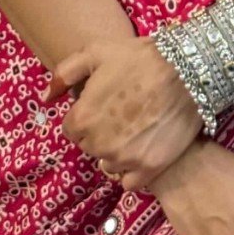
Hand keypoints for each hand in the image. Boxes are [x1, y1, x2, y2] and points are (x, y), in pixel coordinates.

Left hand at [40, 35, 204, 192]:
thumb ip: (64, 74)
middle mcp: (99, 144)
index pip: (72, 129)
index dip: (87, 114)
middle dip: (100, 132)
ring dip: (117, 151)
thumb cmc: (139, 58)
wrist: (187, 70)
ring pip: (109, 164)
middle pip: (90, 146)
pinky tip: (145, 148)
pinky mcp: (149, 169)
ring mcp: (125, 159)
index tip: (105, 103)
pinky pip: (130, 182)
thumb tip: (46, 97)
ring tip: (136, 128)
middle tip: (123, 112)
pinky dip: (134, 171)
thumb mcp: (96, 52)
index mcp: (83, 118)